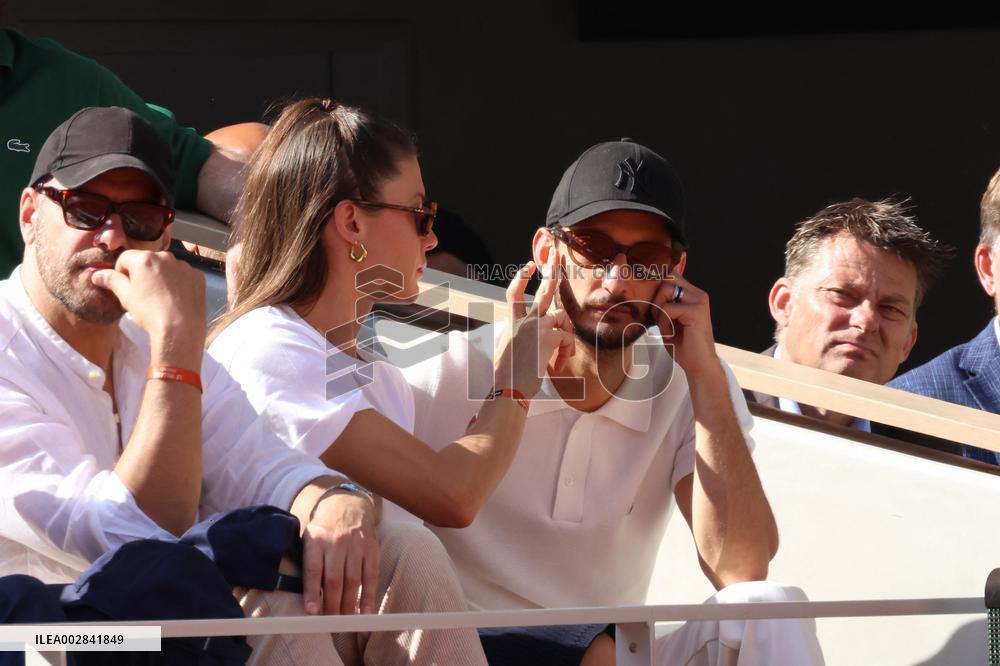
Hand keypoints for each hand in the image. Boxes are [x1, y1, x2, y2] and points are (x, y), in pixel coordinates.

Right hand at [91, 250, 205, 367]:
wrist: (180, 329)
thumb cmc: (149, 312)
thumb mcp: (125, 297)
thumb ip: (111, 280)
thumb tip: (97, 274)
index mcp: (144, 259)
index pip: (125, 258)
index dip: (122, 272)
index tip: (126, 287)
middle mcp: (166, 256)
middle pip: (147, 261)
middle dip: (143, 273)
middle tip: (144, 294)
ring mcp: (184, 266)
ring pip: (167, 267)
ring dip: (161, 277)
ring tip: (162, 298)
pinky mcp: (198, 276)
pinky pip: (184, 275)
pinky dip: (179, 283)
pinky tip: (176, 299)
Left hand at [301, 491, 379, 615]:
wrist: (348, 504)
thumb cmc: (325, 528)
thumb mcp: (309, 537)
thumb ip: (309, 561)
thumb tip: (309, 596)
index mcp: (316, 540)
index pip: (313, 570)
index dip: (312, 592)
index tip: (311, 611)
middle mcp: (337, 542)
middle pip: (334, 579)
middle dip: (332, 604)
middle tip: (330, 622)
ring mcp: (356, 546)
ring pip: (353, 580)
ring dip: (348, 604)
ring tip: (345, 620)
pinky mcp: (372, 549)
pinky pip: (371, 576)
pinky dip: (368, 596)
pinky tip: (365, 611)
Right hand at [496, 250, 574, 396]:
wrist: (509, 386)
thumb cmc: (508, 375)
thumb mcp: (508, 349)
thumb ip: (517, 336)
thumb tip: (526, 337)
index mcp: (512, 322)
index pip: (513, 292)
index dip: (521, 277)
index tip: (528, 265)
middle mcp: (524, 320)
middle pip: (542, 291)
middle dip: (551, 272)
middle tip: (556, 255)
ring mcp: (537, 326)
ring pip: (562, 318)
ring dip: (565, 335)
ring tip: (560, 356)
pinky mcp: (549, 337)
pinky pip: (566, 337)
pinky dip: (565, 351)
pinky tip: (557, 365)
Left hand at [650, 274, 720, 378]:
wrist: (699, 366)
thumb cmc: (682, 344)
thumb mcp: (667, 320)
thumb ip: (661, 303)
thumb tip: (642, 290)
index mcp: (691, 293)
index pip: (669, 274)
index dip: (655, 285)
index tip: (649, 303)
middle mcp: (697, 293)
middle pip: (665, 278)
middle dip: (655, 297)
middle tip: (658, 318)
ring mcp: (699, 301)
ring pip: (665, 290)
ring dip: (658, 310)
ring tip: (665, 327)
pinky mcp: (696, 311)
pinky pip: (667, 308)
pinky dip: (663, 322)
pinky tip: (670, 334)